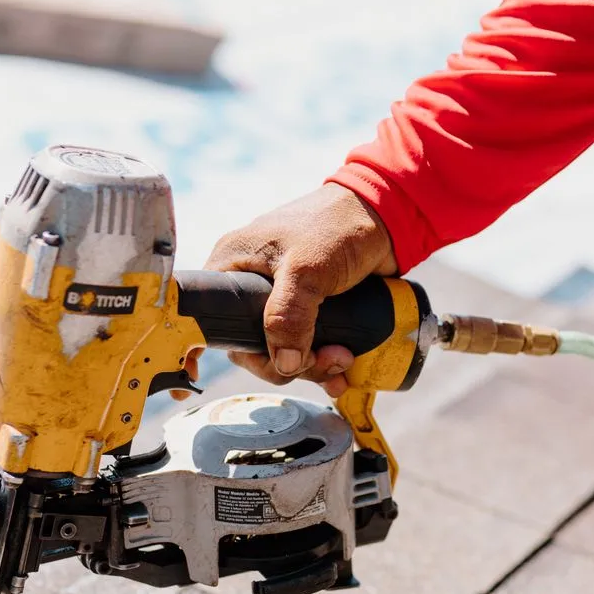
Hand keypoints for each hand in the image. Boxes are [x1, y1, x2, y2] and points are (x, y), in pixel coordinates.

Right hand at [199, 183, 397, 397]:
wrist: (389, 216)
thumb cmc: (339, 225)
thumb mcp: (307, 269)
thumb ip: (289, 316)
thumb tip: (285, 363)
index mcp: (234, 265)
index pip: (209, 317)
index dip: (208, 348)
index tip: (204, 377)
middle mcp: (251, 284)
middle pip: (251, 345)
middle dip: (288, 363)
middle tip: (322, 362)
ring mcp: (281, 299)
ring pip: (281, 351)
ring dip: (312, 366)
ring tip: (343, 362)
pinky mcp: (310, 310)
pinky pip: (306, 347)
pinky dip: (323, 362)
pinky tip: (343, 371)